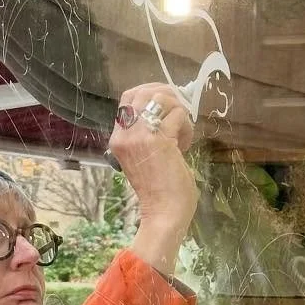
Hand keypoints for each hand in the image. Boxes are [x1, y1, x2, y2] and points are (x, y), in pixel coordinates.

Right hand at [109, 84, 197, 276]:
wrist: (164, 213)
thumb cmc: (159, 190)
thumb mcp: (144, 156)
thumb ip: (147, 133)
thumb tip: (166, 110)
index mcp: (118, 138)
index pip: (128, 98)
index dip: (149, 92)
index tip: (167, 104)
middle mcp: (124, 134)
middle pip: (142, 91)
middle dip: (166, 95)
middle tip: (179, 112)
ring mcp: (139, 136)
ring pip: (161, 98)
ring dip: (178, 110)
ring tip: (182, 132)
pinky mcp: (158, 140)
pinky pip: (177, 115)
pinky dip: (186, 125)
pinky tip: (185, 144)